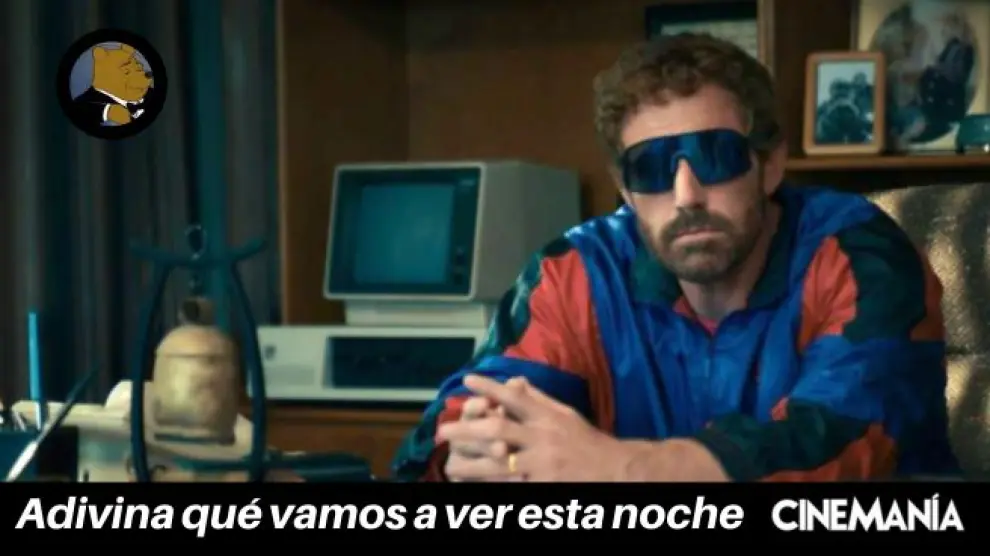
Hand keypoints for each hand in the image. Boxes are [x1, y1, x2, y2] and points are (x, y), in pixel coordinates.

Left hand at [436, 375, 624, 480]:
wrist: (617, 471)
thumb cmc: (588, 442)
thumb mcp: (566, 414)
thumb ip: (538, 399)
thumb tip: (514, 382)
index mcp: (548, 417)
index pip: (514, 397)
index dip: (489, 388)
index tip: (466, 381)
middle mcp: (543, 438)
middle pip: (498, 429)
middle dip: (467, 430)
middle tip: (443, 432)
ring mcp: (542, 465)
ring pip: (498, 463)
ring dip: (471, 465)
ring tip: (450, 466)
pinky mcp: (542, 486)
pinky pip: (510, 486)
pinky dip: (491, 486)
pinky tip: (474, 486)